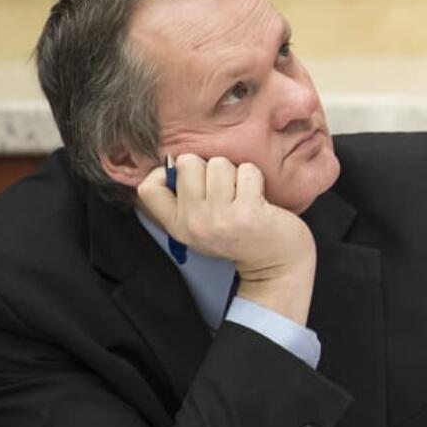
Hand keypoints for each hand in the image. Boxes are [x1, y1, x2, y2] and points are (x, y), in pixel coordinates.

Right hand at [137, 155, 315, 323]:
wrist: (277, 265)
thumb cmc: (241, 237)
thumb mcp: (202, 227)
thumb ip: (185, 201)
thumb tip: (173, 161)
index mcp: (179, 226)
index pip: (148, 188)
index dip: (164, 172)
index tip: (187, 177)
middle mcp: (195, 223)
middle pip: (187, 163)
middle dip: (208, 167)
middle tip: (225, 188)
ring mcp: (221, 218)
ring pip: (218, 163)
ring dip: (234, 172)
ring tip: (243, 194)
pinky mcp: (248, 211)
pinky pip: (247, 170)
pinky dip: (255, 178)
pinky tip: (258, 198)